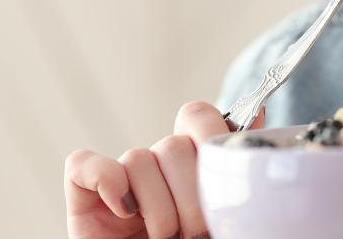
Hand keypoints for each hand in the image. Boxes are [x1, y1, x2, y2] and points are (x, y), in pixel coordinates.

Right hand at [64, 102, 263, 238]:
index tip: (225, 172)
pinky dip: (105, 181)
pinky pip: (83, 165)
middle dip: (190, 190)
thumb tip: (258, 116)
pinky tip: (125, 213)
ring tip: (166, 237)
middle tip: (197, 229)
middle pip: (172, 144)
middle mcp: (157, 170)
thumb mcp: (226, 218)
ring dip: (157, 205)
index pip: (197, 117)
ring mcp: (120, 183)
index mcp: (192, 166)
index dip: (211, 135)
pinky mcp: (84, 200)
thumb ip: (232, 169)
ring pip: (138, 158)